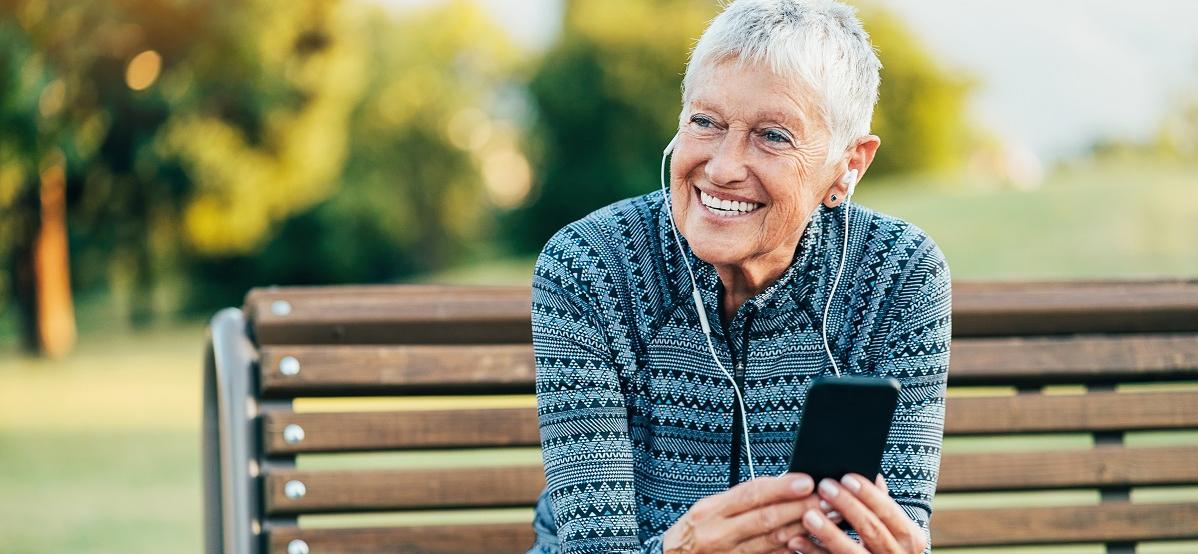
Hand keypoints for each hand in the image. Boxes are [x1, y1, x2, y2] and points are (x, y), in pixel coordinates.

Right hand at [662, 473, 836, 553]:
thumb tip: (781, 484)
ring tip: (826, 519)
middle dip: (800, 508)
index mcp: (711, 511)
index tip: (806, 481)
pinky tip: (809, 542)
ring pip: (773, 542)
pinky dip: (791, 550)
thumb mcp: (708, 508)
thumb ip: (740, 499)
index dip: (781, 487)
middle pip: (766, 518)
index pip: (751, 494)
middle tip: (826, 500)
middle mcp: (719, 534)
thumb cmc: (695, 531)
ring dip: (803, 529)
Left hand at [799, 474, 927, 553]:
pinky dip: (813, 552)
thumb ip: (881, 503)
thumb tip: (873, 475)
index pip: (889, 512)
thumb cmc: (882, 541)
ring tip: (808, 515)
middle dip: (847, 506)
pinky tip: (797, 541)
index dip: (868, 494)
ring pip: (851, 552)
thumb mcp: (891, 524)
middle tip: (824, 487)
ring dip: (829, 534)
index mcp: (909, 537)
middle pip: (871, 530)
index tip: (846, 477)